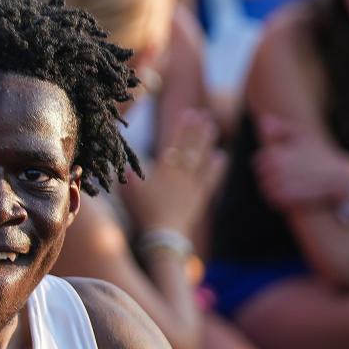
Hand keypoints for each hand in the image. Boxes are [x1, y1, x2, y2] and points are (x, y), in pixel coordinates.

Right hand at [120, 109, 226, 235]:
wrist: (164, 235)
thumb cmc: (144, 212)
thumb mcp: (130, 190)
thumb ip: (129, 173)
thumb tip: (127, 163)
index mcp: (166, 169)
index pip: (177, 143)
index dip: (184, 128)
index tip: (189, 114)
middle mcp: (182, 174)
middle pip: (192, 147)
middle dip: (198, 130)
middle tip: (204, 115)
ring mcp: (193, 185)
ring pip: (202, 159)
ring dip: (208, 142)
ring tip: (212, 128)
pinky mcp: (199, 197)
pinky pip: (210, 178)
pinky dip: (216, 167)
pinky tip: (221, 157)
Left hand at [252, 113, 348, 208]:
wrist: (337, 177)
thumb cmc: (319, 154)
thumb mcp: (302, 136)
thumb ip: (282, 128)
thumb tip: (263, 119)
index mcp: (277, 153)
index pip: (258, 161)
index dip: (267, 163)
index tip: (281, 164)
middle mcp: (277, 169)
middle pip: (261, 176)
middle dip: (269, 176)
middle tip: (286, 176)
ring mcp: (282, 184)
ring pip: (265, 189)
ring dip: (272, 188)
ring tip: (287, 185)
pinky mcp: (288, 198)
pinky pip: (273, 201)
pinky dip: (277, 199)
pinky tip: (289, 194)